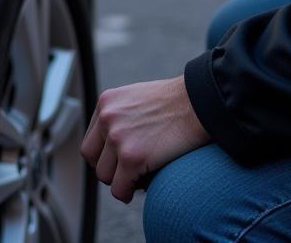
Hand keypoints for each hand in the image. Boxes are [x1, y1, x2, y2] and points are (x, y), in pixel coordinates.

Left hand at [81, 76, 210, 202]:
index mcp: (106, 102)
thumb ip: (121, 114)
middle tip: (126, 172)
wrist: (199, 103)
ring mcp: (117, 138)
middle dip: (108, 168)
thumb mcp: (137, 98)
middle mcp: (107, 117)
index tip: (117, 161)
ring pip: (105, 176)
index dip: (104, 154)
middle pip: (92, 158)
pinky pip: (120, 190)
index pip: (91, 138)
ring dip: (120, 181)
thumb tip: (112, 141)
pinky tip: (142, 186)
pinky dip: (128, 193)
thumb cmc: (176, 102)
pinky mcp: (131, 158)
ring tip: (137, 178)